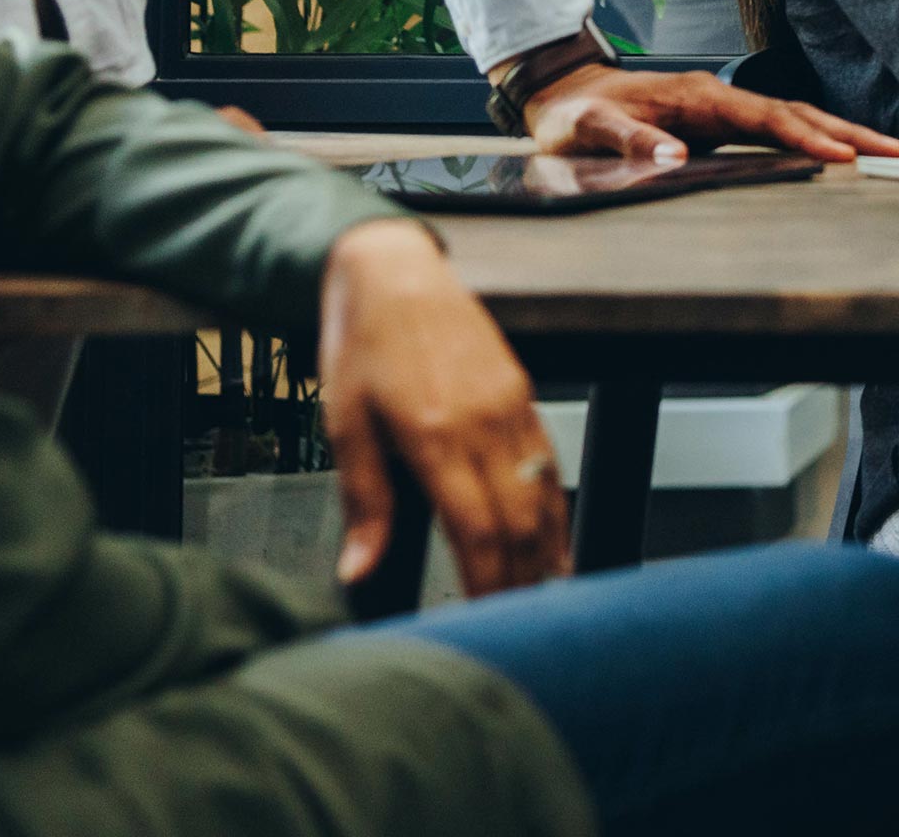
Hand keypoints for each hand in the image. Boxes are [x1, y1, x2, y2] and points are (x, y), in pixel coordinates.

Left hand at [319, 219, 566, 597]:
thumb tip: (361, 571)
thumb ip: (363, 501)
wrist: (395, 270)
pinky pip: (548, 464)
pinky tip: (553, 541)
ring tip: (543, 599)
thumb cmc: (361, 343)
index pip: (476, 530)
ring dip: (546, 552)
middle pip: (519, 522)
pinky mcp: (523, 394)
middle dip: (521, 581)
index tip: (482, 622)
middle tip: (515, 626)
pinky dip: (554, 511)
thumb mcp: (344, 423)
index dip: (485, 584)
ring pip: (544, 496)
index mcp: (435, 433)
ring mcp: (512, 406)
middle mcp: (485, 422)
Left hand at [524, 62, 898, 164]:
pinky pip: (775, 127)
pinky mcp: (720, 121)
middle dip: (844, 131)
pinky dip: (810, 136)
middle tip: (890, 150)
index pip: (764, 117)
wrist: (565, 92)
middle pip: (793, 112)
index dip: (804, 136)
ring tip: (879, 150)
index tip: (840, 153)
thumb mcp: (588, 128)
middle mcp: (718, 97)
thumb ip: (629, 140)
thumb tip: (673, 156)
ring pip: (791, 117)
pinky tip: (832, 149)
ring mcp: (722, 108)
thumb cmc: (576, 113)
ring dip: (836, 132)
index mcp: (697, 97)